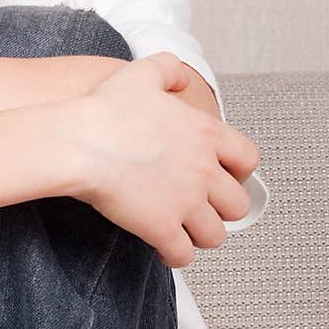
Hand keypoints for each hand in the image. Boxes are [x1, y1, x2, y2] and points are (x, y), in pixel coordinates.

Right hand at [68, 52, 261, 267]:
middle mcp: (204, 171)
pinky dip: (176, 256)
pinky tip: (164, 250)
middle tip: (204, 209)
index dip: (239, 172)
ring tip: (186, 232)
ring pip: (215, 235)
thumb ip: (169, 71)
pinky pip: (182, 255)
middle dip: (222, 210)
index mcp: (206, 135)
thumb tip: (183, 81)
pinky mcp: (162, 228)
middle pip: (237, 204)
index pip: (248, 159)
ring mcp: (186, 203)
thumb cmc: (105, 110)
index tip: (226, 177)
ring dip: (201, 235)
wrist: (80, 143)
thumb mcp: (142, 73)